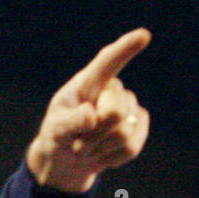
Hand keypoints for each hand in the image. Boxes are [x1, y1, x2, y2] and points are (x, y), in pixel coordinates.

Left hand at [27, 29, 150, 193]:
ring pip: (124, 134)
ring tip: (87, 148)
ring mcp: (128, 107)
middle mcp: (112, 90)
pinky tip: (101, 155)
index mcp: (89, 82)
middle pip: (117, 112)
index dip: (126, 49)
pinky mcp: (138, 126)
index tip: (143, 36)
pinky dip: (112, 158)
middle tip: (78, 143)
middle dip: (95, 135)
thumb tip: (91, 115)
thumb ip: (70, 122)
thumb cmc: (57, 138)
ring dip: (100, 149)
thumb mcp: (55, 130)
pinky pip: (132, 147)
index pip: (108, 62)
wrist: (67, 162)